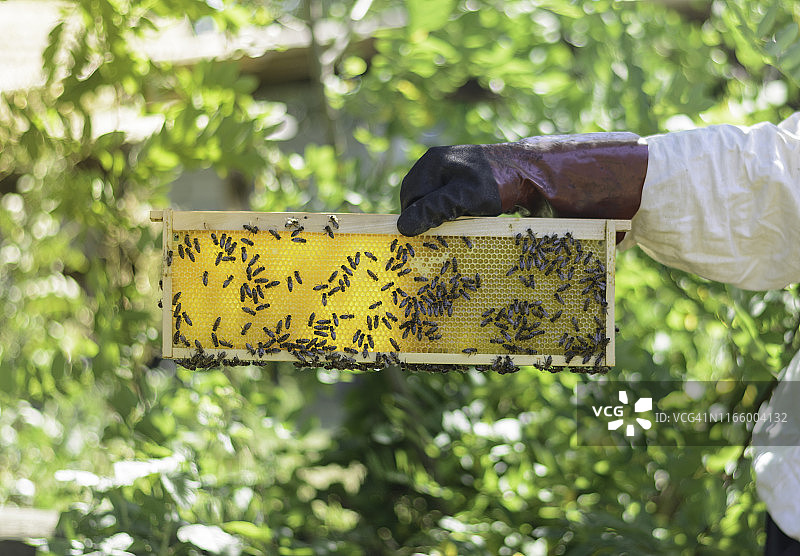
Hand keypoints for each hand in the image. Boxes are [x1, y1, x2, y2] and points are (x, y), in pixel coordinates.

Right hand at [397, 132, 647, 235]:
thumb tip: (402, 227)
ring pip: (434, 200)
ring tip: (461, 224)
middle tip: (445, 234)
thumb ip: (433, 210)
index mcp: (431, 163)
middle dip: (429, 218)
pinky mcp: (465, 176)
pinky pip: (449, 198)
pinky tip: (470, 217)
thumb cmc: (499, 184)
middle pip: (419, 199)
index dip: (415, 221)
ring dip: (443, 217)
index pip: (409, 199)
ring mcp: (451, 167)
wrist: (534, 173)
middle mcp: (438, 161)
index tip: (429, 238)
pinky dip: (455, 211)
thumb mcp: (463, 199)